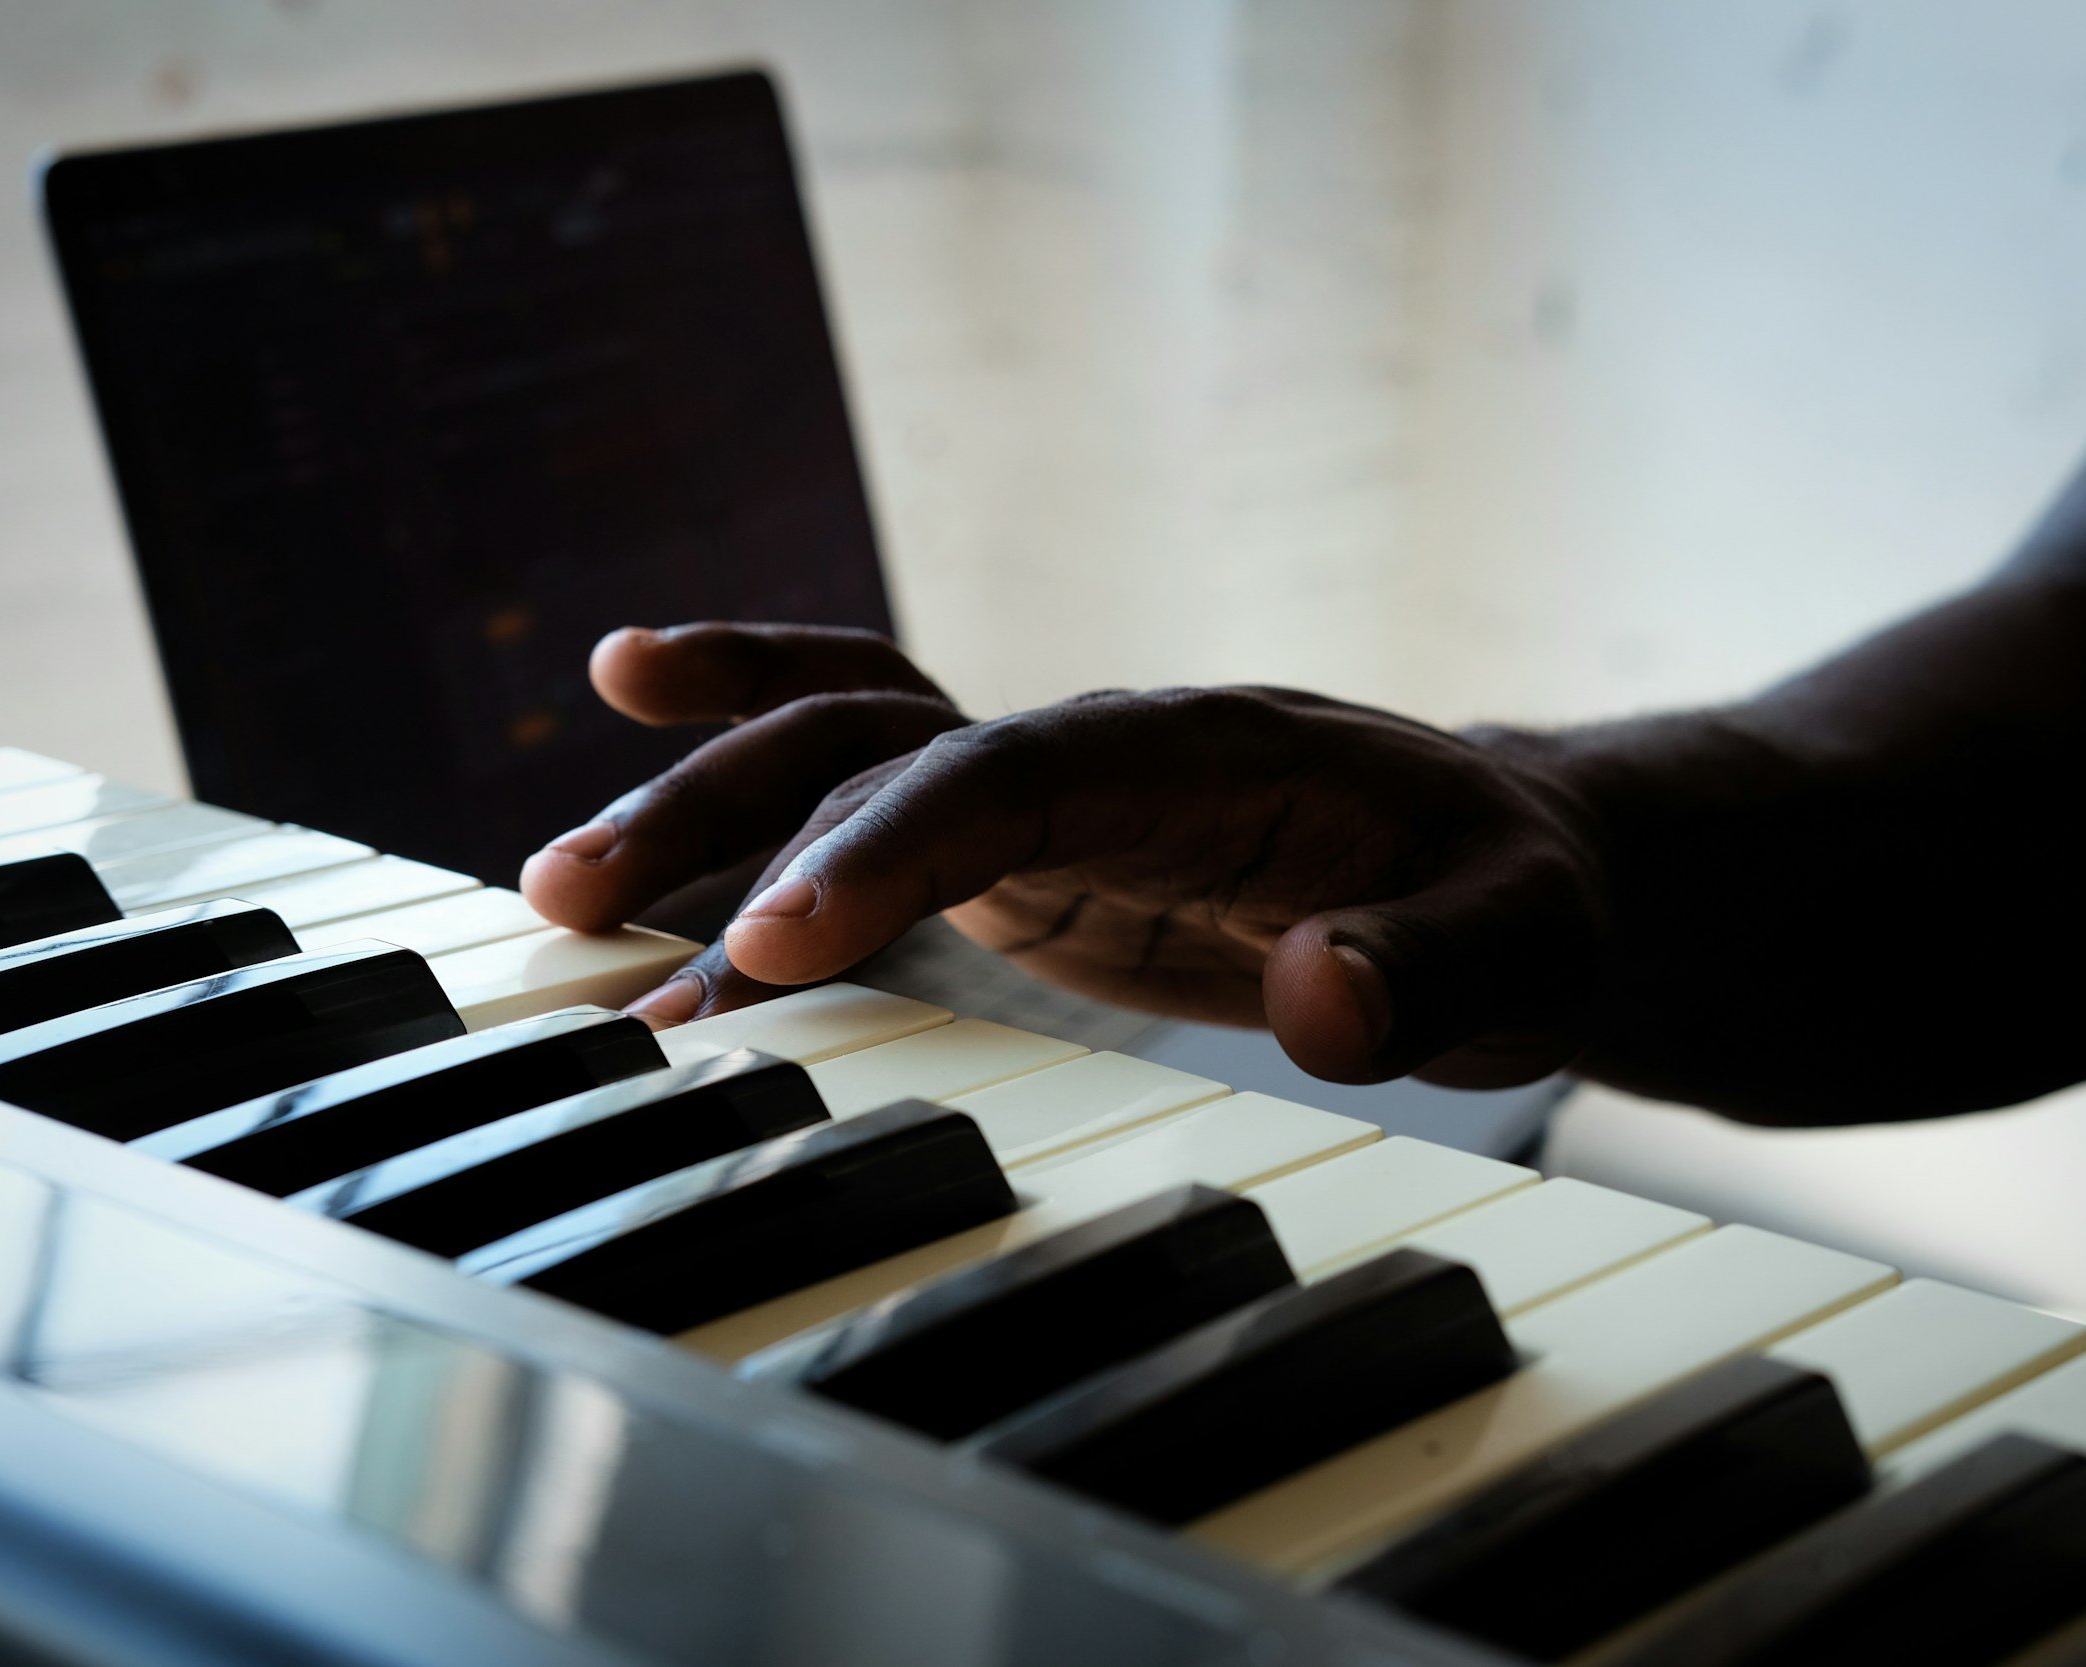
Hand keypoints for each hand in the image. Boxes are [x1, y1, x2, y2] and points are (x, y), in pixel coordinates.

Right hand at [523, 624, 1611, 1086]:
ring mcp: (1054, 790)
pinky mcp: (1030, 848)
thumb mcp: (1525, 943)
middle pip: (888, 741)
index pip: (1014, 772)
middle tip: (592, 912)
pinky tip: (656, 844)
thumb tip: (1322, 997)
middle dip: (737, 814)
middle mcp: (1100, 747)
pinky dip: (761, 804)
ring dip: (706, 804)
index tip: (773, 946)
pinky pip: (872, 800)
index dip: (888, 848)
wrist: (1516, 863)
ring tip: (561, 896)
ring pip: (848, 755)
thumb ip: (1432, 969)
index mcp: (1206, 752)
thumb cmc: (1518, 897)